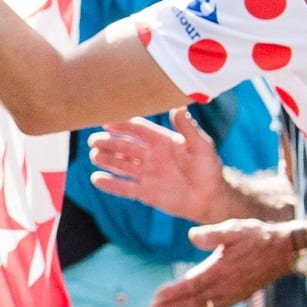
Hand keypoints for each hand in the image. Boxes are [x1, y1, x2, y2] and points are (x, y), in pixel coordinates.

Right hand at [86, 111, 233, 223]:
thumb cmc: (209, 169)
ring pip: (121, 165)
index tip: (107, 121)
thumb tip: (178, 108)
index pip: (138, 129)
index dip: (122, 124)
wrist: (212, 198)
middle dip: (109, 142)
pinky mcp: (145, 193)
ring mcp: (146, 174)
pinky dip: (110, 184)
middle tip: (94, 140)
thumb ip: (189, 128)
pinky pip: (124, 187)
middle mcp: (151, 156)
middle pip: (125, 146)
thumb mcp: (202, 146)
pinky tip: (96, 179)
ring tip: (94, 156)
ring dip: (106, 160)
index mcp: (162, 141)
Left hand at [148, 218, 294, 306]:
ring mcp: (234, 294)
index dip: (172, 294)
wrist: (286, 250)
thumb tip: (191, 236)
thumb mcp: (235, 228)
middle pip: (194, 301)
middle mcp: (227, 286)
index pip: (192, 286)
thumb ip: (213, 233)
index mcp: (223, 270)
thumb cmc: (258, 236)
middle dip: (171, 306)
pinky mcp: (240, 296)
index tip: (155, 298)